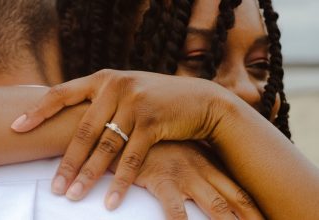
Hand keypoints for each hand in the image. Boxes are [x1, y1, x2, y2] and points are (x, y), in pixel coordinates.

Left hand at [10, 69, 231, 209]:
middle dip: (67, 161)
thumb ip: (102, 100)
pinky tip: (110, 200)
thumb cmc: (158, 99)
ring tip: (74, 197)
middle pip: (82, 130)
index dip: (38, 111)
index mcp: (104, 79)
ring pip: (104, 146)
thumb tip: (70, 120)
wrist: (200, 100)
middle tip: (54, 187)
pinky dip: (120, 181)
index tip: (15, 127)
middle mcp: (116, 87)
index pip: (62, 93)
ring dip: (88, 175)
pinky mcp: (153, 121)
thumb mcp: (127, 91)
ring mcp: (135, 103)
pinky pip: (130, 157)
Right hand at [133, 141, 263, 219]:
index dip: (255, 208)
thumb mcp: (180, 150)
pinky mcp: (163, 180)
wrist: (131, 124)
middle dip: (253, 217)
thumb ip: (196, 162)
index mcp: (208, 163)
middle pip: (237, 198)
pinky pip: (176, 209)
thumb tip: (207, 182)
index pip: (240, 189)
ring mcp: (185, 174)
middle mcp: (203, 169)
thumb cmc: (155, 143)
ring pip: (216, 205)